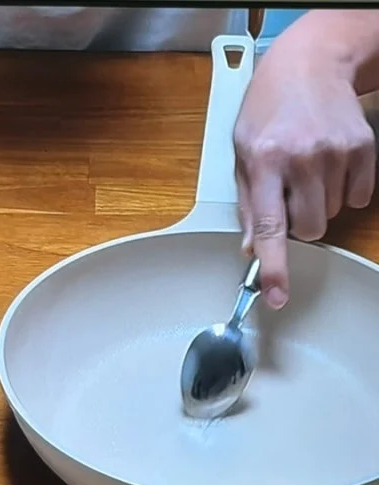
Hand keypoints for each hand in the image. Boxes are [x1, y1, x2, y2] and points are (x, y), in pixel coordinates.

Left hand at [233, 35, 375, 309]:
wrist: (309, 65)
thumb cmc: (267, 111)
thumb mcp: (242, 154)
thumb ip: (248, 204)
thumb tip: (251, 249)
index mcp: (263, 161)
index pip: (269, 227)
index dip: (274, 266)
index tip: (276, 296)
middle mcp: (301, 158)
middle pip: (309, 229)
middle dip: (298, 223)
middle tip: (288, 194)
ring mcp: (337, 152)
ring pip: (332, 214)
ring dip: (318, 202)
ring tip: (305, 168)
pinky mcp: (364, 148)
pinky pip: (358, 198)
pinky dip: (343, 190)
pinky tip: (328, 164)